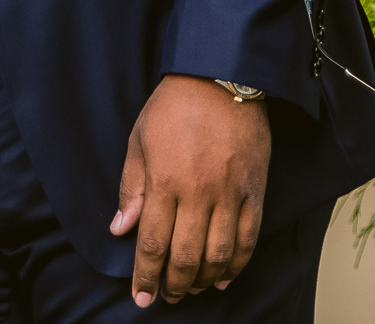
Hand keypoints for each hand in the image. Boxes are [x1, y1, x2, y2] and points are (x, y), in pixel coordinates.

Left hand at [110, 75, 269, 306]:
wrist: (221, 77)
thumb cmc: (173, 107)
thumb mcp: (138, 141)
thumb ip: (130, 189)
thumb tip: (120, 230)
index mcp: (165, 181)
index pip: (153, 242)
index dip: (145, 276)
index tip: (140, 297)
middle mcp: (199, 193)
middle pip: (186, 255)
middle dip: (173, 284)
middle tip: (165, 297)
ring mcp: (230, 194)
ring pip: (219, 254)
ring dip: (203, 279)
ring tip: (190, 289)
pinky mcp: (254, 191)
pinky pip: (248, 238)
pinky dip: (237, 264)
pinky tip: (224, 277)